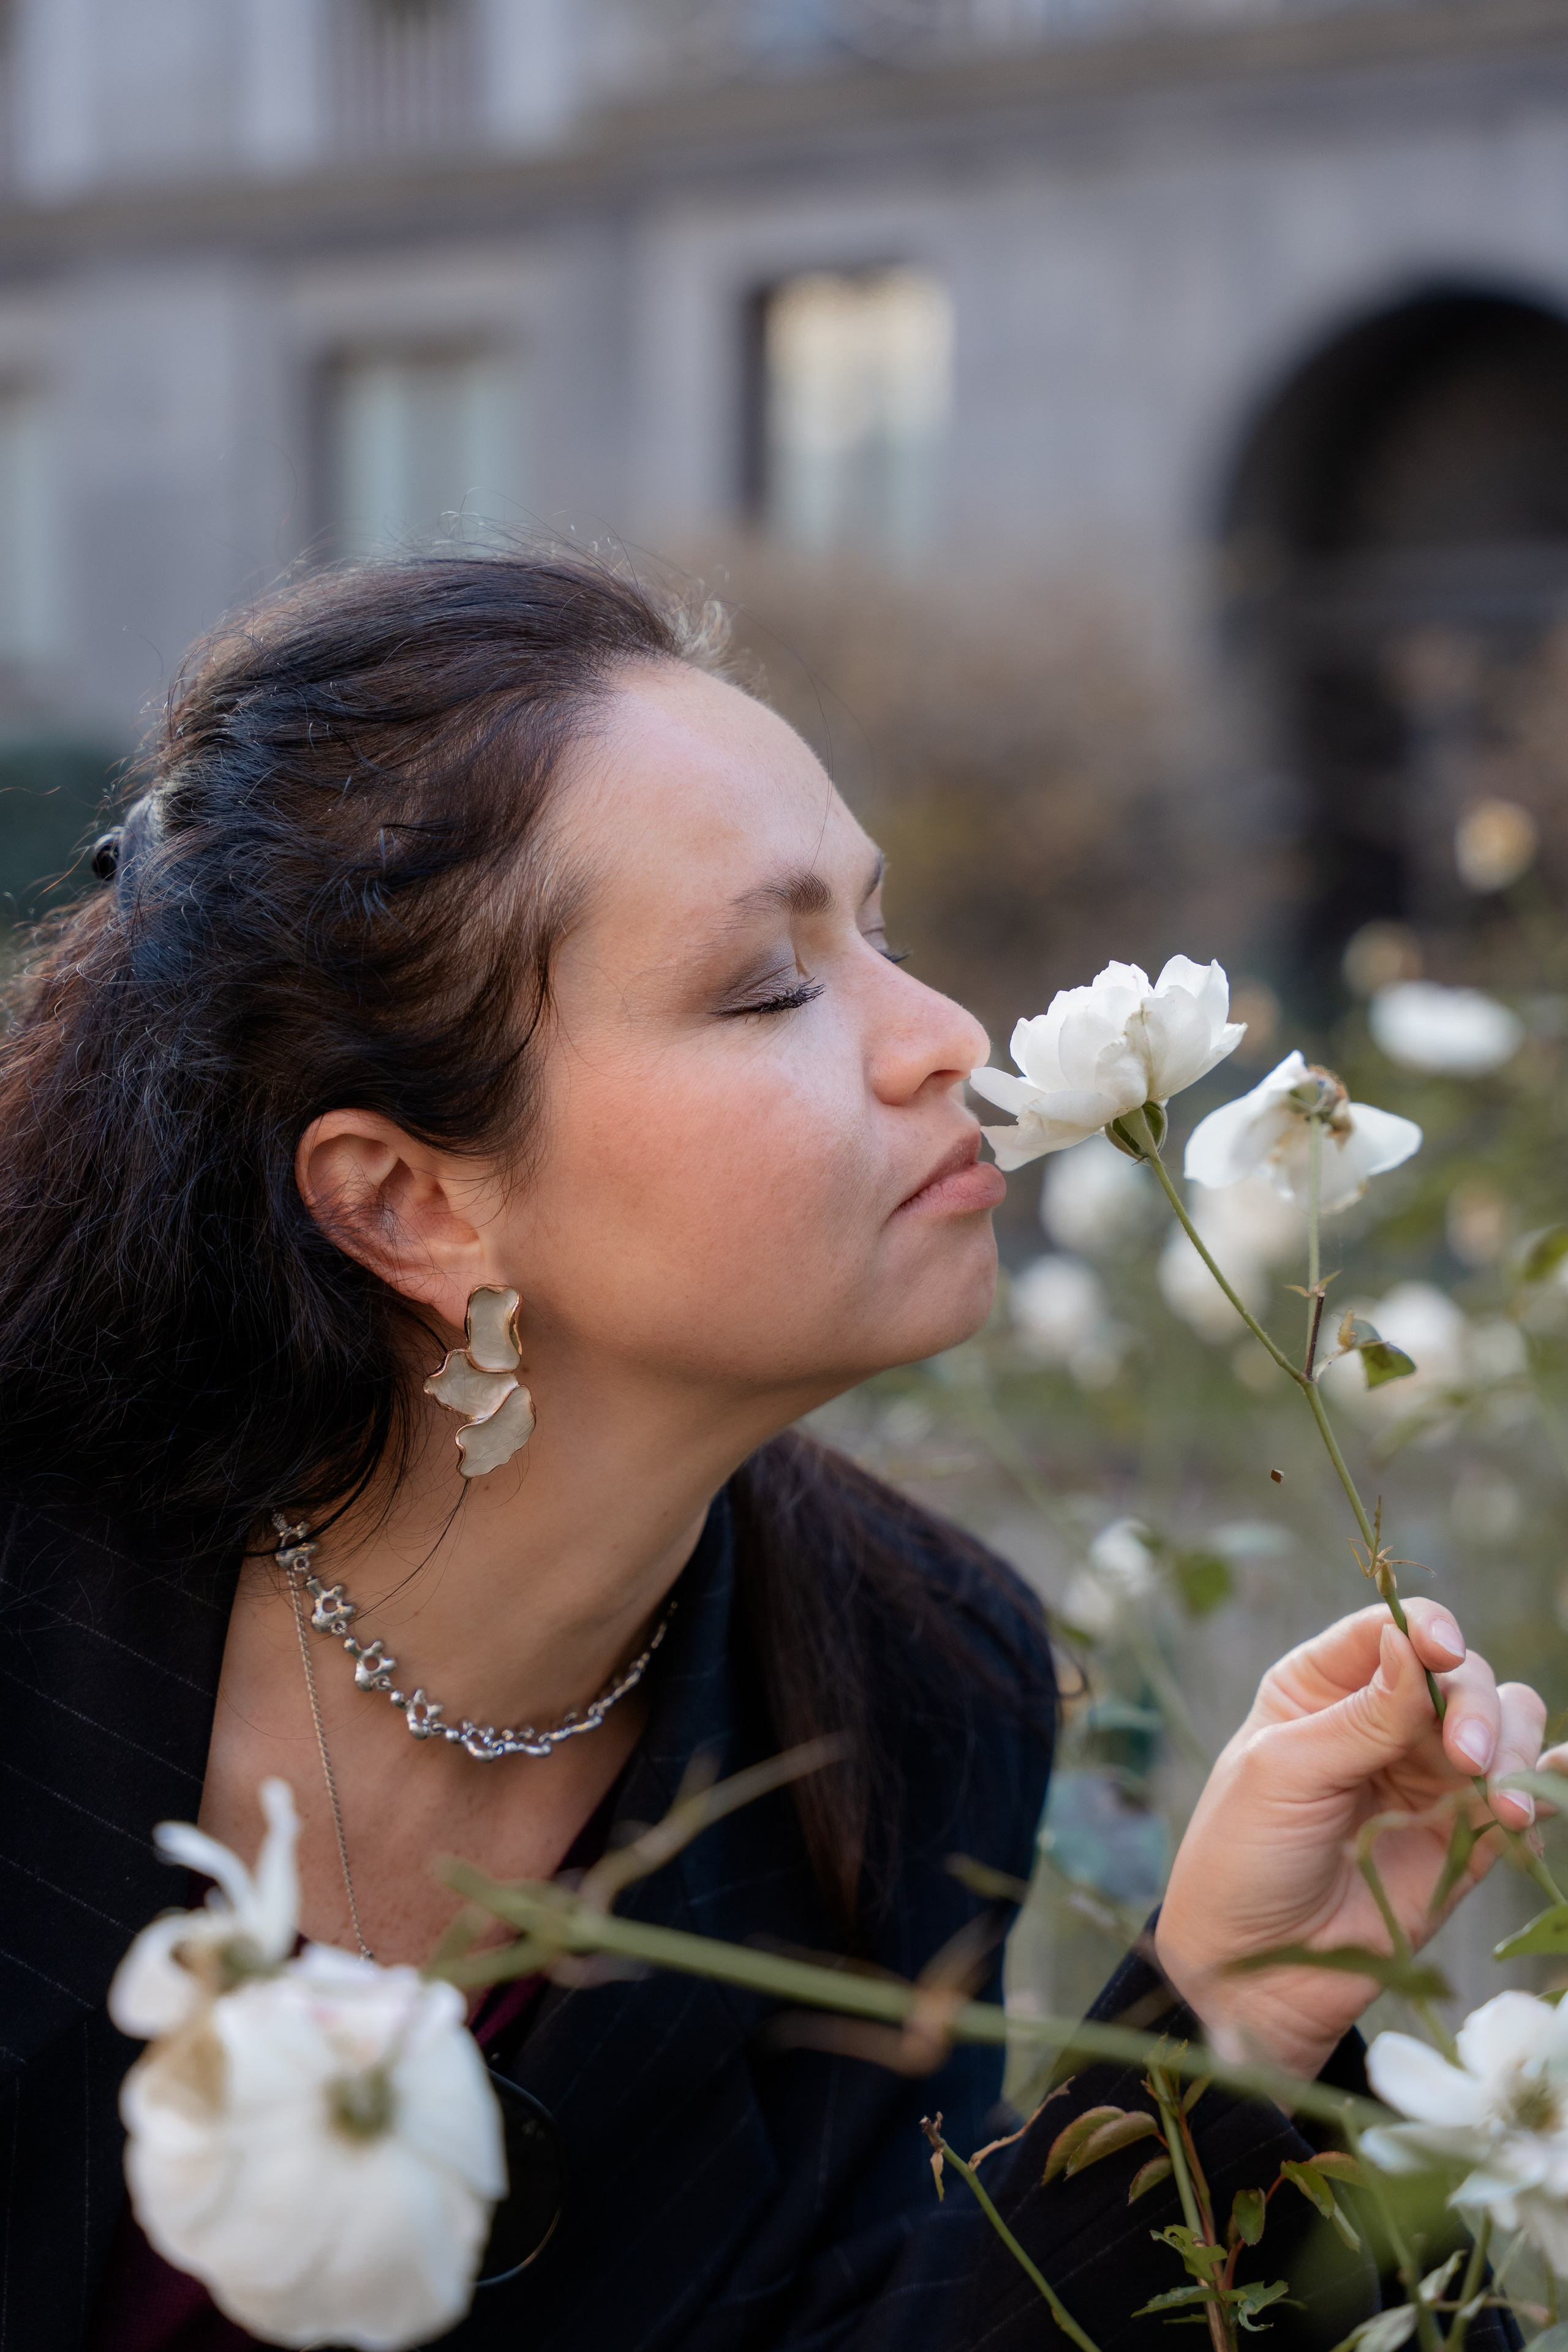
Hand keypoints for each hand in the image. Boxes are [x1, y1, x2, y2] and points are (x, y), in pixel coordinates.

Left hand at [1154, 1598, 1551, 2080]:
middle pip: (1461, 1678)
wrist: (1253, 1969)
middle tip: (1468, 1760)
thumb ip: (1362, 1717)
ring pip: (1504, 1727)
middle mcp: (1381, 1722)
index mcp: (1322, 1688)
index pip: (1389, 1632)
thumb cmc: (1242, 1855)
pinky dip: (1543, 1788)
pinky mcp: (1462, 1840)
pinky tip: (1541, 1796)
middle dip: (1476, 1708)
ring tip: (1501, 1802)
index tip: (1442, 1650)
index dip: (1425, 1631)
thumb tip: (1416, 1644)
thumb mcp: (1285, 1773)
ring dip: (1514, 1750)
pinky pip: (1519, 1799)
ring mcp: (1426, 1779)